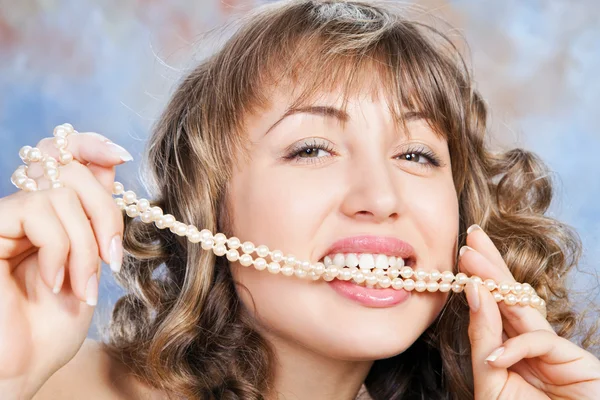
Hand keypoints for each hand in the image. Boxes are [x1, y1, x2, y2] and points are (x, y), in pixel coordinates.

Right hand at [0, 131, 130, 397]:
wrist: (24, 366)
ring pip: (60, 192)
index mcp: (50, 214)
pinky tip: (53, 282)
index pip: (64, 154)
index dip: (91, 145)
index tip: (121, 156)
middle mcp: (23, 210)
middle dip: (105, 213)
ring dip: (85, 244)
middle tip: (111, 259)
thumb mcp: (90, 263)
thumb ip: (95, 217)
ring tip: (82, 285)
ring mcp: (3, 221)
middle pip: (72, 169)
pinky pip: (36, 211)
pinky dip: (60, 249)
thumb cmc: (54, 323)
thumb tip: (111, 163)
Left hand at [460, 224, 599, 399]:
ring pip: (522, 308)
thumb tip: (474, 293)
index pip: (491, 305)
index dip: (478, 278)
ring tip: (472, 258)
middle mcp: (528, 343)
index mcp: (508, 346)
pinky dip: (516, 348)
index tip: (461, 253)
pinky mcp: (575, 362)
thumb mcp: (491, 382)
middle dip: (489, 265)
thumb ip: (483, 339)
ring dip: (496, 282)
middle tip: (470, 237)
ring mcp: (552, 350)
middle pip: (508, 296)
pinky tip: (497, 356)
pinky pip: (540, 344)